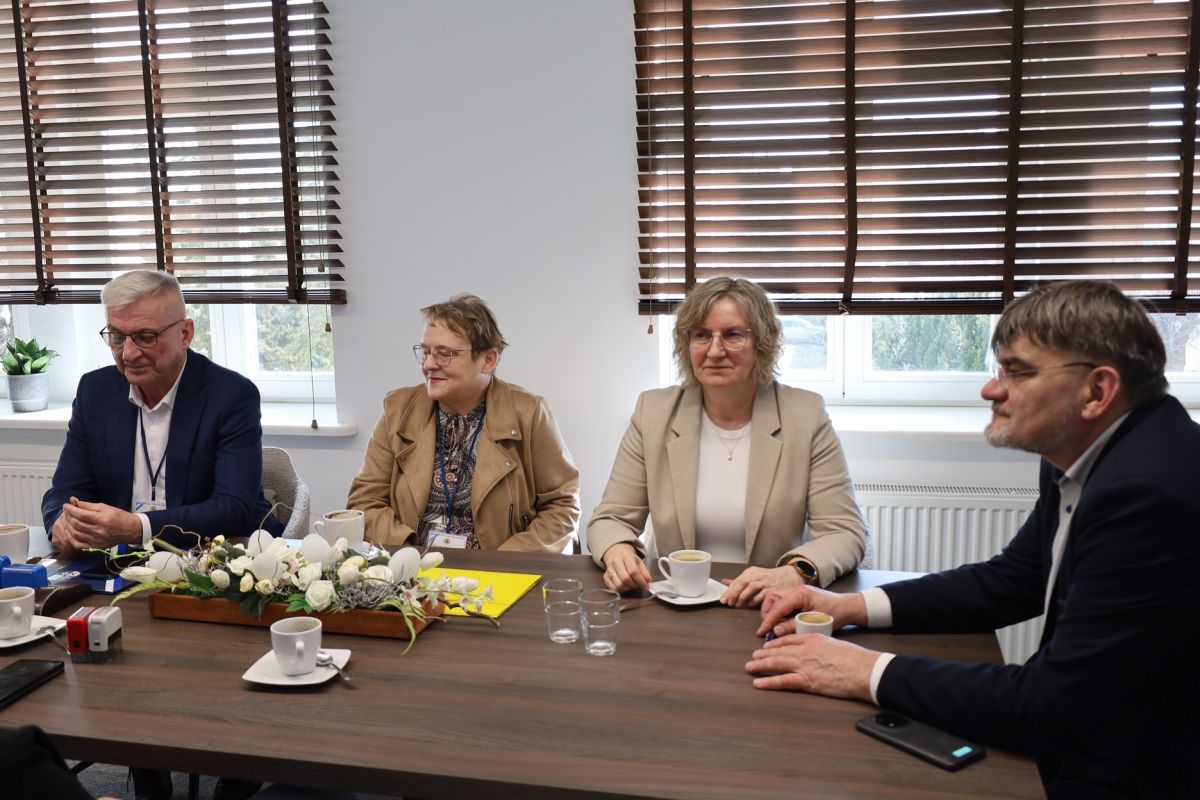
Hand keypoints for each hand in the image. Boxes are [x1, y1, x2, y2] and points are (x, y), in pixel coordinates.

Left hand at [51, 498, 141, 554]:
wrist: (131, 530)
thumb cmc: (119, 516)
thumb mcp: (105, 507)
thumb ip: (88, 505)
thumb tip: (73, 501)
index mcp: (102, 519)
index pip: (81, 514)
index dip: (70, 510)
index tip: (66, 506)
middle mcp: (99, 531)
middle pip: (77, 524)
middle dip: (68, 517)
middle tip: (66, 512)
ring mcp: (97, 541)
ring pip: (75, 534)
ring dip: (68, 527)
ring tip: (68, 521)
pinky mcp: (96, 547)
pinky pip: (78, 544)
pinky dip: (72, 538)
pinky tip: (71, 532)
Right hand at [600, 542, 650, 592]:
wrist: (615, 552)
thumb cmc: (627, 557)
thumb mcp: (638, 561)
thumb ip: (644, 571)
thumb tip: (648, 581)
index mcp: (625, 555)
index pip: (633, 571)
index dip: (641, 581)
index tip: (646, 586)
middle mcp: (615, 562)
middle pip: (625, 579)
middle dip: (635, 585)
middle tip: (639, 585)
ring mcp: (609, 569)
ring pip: (619, 585)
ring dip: (628, 588)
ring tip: (632, 585)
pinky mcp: (605, 576)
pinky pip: (613, 588)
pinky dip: (621, 590)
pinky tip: (625, 586)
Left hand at [719, 564, 804, 607]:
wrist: (790, 575)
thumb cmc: (769, 578)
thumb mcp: (753, 577)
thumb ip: (739, 581)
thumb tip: (723, 582)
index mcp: (752, 572)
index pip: (737, 580)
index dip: (729, 591)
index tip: (723, 599)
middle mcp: (758, 575)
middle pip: (743, 582)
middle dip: (734, 593)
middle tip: (728, 603)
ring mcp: (767, 581)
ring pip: (752, 587)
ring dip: (743, 597)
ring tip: (738, 605)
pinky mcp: (775, 588)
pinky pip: (763, 594)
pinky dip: (756, 600)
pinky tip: (751, 605)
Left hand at [745, 633, 878, 700]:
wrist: (862, 669)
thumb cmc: (854, 658)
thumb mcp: (833, 644)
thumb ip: (820, 646)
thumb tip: (814, 651)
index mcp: (812, 639)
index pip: (788, 640)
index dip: (774, 644)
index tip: (766, 646)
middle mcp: (804, 650)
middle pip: (778, 651)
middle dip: (763, 654)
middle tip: (753, 656)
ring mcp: (804, 665)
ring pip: (776, 663)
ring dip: (760, 665)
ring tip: (750, 667)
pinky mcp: (807, 680)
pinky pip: (783, 681)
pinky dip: (768, 682)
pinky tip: (759, 683)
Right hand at [756, 585, 866, 637]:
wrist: (848, 607)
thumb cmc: (835, 614)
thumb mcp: (813, 623)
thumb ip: (793, 626)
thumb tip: (775, 631)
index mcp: (800, 594)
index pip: (778, 607)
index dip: (768, 621)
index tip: (761, 632)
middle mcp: (796, 589)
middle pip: (772, 597)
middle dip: (767, 612)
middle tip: (767, 627)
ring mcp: (797, 591)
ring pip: (775, 597)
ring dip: (771, 610)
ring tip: (774, 625)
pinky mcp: (799, 595)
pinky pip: (783, 600)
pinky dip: (779, 609)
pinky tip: (782, 621)